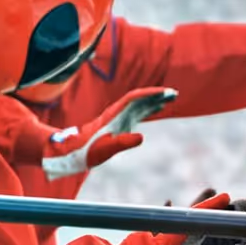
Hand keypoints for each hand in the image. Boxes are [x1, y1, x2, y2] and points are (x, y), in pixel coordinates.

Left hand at [41, 87, 175, 180]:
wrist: (71, 152)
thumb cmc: (87, 151)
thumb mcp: (106, 149)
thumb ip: (123, 142)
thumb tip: (142, 137)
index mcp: (114, 115)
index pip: (134, 98)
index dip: (150, 94)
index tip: (165, 92)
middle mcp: (117, 113)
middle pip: (139, 98)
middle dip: (156, 94)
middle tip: (174, 94)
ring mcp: (118, 117)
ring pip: (139, 103)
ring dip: (155, 100)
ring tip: (171, 98)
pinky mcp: (119, 123)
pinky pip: (137, 111)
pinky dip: (149, 108)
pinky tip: (157, 109)